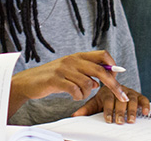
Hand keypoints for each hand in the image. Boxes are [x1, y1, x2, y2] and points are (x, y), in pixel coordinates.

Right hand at [9, 51, 128, 117]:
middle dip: (113, 85)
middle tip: (121, 95)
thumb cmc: (52, 78)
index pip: (102, 55)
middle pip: (100, 70)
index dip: (112, 65)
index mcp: (78, 56)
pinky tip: (74, 96)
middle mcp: (73, 60)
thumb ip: (86, 73)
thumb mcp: (70, 71)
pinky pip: (75, 90)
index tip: (117, 77)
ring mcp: (64, 69)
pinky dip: (78, 96)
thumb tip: (100, 80)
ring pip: (88, 83)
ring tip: (79, 94)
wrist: (29, 81)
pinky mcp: (56, 79)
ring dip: (87, 93)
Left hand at [73, 83, 149, 123]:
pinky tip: (145, 112)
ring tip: (131, 120)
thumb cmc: (103, 99)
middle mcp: (118, 90)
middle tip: (119, 121)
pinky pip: (143, 99)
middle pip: (120, 100)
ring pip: (132, 99)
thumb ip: (86, 110)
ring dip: (132, 110)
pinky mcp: (138, 95)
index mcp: (106, 90)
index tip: (108, 119)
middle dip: (120, 112)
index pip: (108, 99)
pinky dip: (145, 105)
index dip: (108, 110)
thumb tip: (74, 116)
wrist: (111, 87)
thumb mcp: (94, 104)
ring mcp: (129, 92)